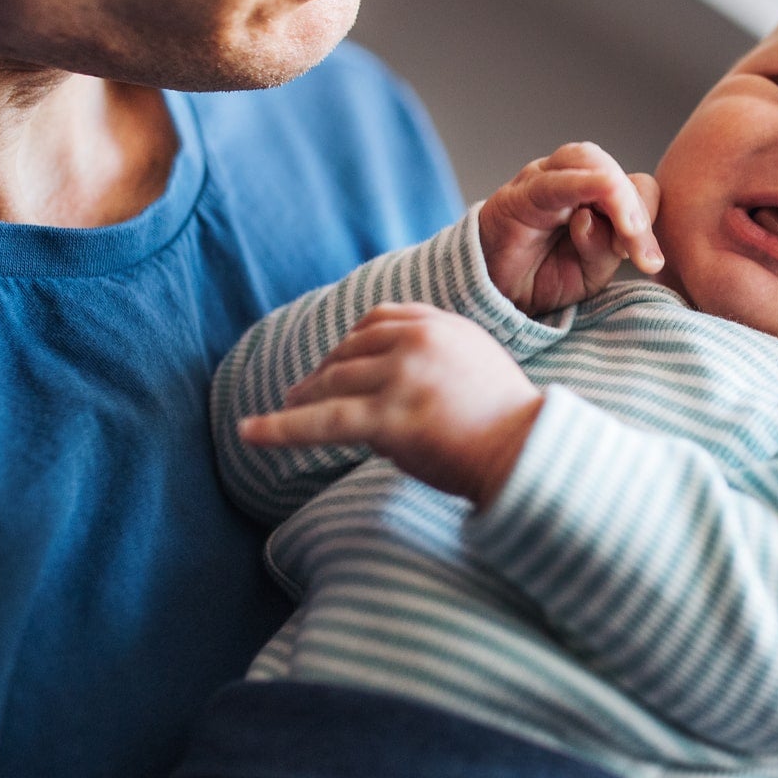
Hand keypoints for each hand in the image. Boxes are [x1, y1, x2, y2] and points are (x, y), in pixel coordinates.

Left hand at [236, 304, 542, 509]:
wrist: (528, 455)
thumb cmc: (506, 424)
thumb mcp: (474, 366)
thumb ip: (432, 358)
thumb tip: (379, 379)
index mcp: (440, 325)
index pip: (377, 321)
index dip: (348, 345)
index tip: (333, 364)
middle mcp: (418, 341)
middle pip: (348, 352)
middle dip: (320, 375)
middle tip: (298, 396)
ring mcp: (402, 377)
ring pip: (332, 383)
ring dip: (301, 401)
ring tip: (276, 419)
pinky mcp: (388, 417)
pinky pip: (321, 422)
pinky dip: (280, 428)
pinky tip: (249, 433)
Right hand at [479, 142, 663, 315]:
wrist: (496, 293)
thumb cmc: (544, 276)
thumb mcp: (590, 274)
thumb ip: (608, 250)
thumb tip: (609, 225)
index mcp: (597, 197)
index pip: (637, 187)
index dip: (648, 217)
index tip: (647, 261)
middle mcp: (573, 180)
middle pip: (616, 171)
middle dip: (637, 211)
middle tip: (640, 256)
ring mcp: (545, 180)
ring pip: (590, 161)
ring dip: (616, 197)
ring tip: (625, 234)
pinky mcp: (520, 193)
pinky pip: (555, 180)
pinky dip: (583, 184)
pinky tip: (594, 208)